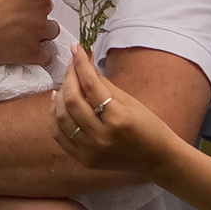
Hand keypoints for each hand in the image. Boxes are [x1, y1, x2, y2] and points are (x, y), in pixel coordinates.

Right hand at [0, 0, 54, 69]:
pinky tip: (23, 47)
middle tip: (11, 7)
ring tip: (16, 27)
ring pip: (48, 29)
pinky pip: (45, 54)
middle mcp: (41, 5)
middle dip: (33, 6)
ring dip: (38, 28)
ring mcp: (37, 31)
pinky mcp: (30, 53)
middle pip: (45, 4)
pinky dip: (37, 51)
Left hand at [52, 42, 176, 184]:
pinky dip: (54, 117)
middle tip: (72, 65)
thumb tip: (85, 64)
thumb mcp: (130, 101)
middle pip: (72, 101)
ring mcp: (91, 151)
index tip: (76, 49)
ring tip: (65, 83)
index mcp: (118, 119)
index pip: (91, 85)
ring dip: (59, 96)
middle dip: (69, 77)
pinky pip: (59, 136)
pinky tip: (57, 103)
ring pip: (61, 118)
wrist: (156, 158)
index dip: (81, 64)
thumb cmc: (148, 126)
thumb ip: (104, 84)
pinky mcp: (84, 160)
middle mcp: (102, 137)